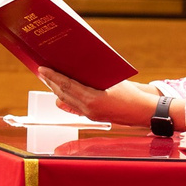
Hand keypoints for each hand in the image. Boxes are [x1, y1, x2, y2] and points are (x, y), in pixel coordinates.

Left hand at [35, 68, 163, 128]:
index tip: (42, 69)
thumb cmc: (131, 93)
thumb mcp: (112, 81)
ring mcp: (89, 114)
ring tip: (49, 79)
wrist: (144, 112)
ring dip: (57, 90)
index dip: (53, 77)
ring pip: (66, 101)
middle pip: (63, 94)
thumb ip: (93, 77)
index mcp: (92, 100)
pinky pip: (74, 106)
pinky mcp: (92, 116)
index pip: (66, 85)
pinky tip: (61, 92)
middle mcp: (88, 109)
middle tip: (42, 71)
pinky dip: (66, 98)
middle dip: (51, 82)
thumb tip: (78, 68)